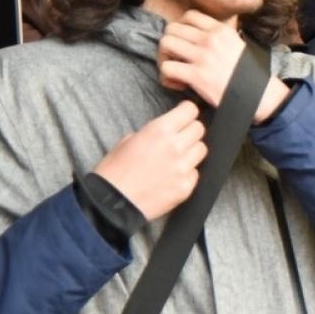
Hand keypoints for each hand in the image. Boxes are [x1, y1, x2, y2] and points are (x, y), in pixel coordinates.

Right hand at [93, 101, 206, 220]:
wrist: (112, 202)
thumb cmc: (114, 171)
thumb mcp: (128, 140)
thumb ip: (152, 133)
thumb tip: (166, 132)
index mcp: (159, 130)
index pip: (190, 111)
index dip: (187, 112)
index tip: (184, 115)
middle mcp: (175, 147)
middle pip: (199, 129)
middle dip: (190, 130)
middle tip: (180, 137)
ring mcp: (183, 168)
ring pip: (202, 150)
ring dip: (192, 151)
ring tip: (177, 157)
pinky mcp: (186, 187)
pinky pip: (196, 173)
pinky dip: (188, 172)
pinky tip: (173, 176)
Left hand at [158, 10, 288, 123]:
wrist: (259, 95)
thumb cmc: (249, 75)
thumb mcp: (238, 46)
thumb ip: (220, 38)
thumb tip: (201, 37)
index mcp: (221, 30)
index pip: (189, 16)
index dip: (181, 27)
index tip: (184, 41)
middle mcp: (210, 39)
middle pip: (172, 28)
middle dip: (170, 43)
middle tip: (176, 57)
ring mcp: (202, 56)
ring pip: (165, 43)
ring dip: (164, 57)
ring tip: (175, 69)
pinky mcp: (196, 75)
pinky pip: (167, 68)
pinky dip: (167, 78)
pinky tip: (179, 85)